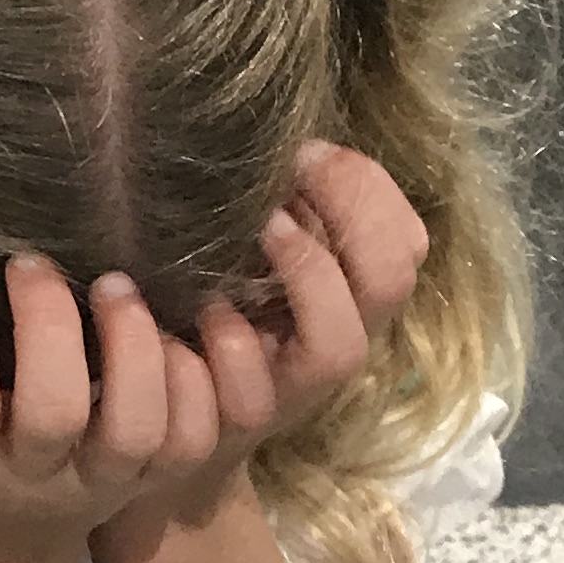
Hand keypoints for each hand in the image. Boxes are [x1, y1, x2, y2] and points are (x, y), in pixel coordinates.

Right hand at [0, 257, 215, 562]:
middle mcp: (34, 478)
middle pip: (55, 412)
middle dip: (51, 324)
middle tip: (33, 266)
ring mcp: (101, 481)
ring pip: (138, 427)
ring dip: (134, 345)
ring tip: (115, 287)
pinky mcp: (151, 476)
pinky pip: (191, 438)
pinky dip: (193, 378)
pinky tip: (168, 326)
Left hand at [96, 145, 430, 562]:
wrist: (157, 411)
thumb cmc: (204, 306)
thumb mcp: (250, 246)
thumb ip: (285, 204)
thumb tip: (284, 141)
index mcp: (351, 291)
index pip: (406, 239)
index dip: (368, 187)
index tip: (307, 149)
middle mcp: (336, 338)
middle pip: (392, 279)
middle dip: (351, 212)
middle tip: (291, 170)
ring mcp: (291, 386)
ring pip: (342, 347)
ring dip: (310, 274)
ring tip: (266, 225)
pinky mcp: (236, 422)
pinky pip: (255, 390)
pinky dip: (233, 339)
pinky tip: (205, 302)